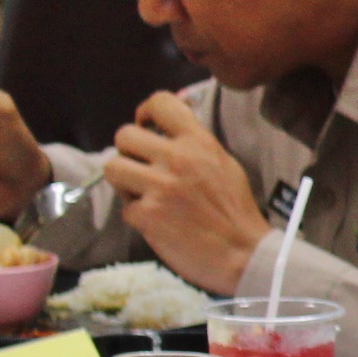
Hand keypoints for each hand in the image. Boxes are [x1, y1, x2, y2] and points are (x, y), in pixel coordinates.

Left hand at [104, 93, 273, 291]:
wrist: (245, 254)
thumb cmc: (236, 211)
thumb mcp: (224, 164)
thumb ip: (195, 146)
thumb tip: (166, 132)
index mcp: (199, 142)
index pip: (160, 102)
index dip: (145, 113)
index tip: (147, 128)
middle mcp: (178, 158)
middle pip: (124, 135)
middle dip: (128, 152)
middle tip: (141, 168)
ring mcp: (160, 186)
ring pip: (112, 167)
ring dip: (124, 182)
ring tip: (143, 193)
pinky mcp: (147, 214)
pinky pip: (125, 206)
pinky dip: (138, 216)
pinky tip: (158, 222)